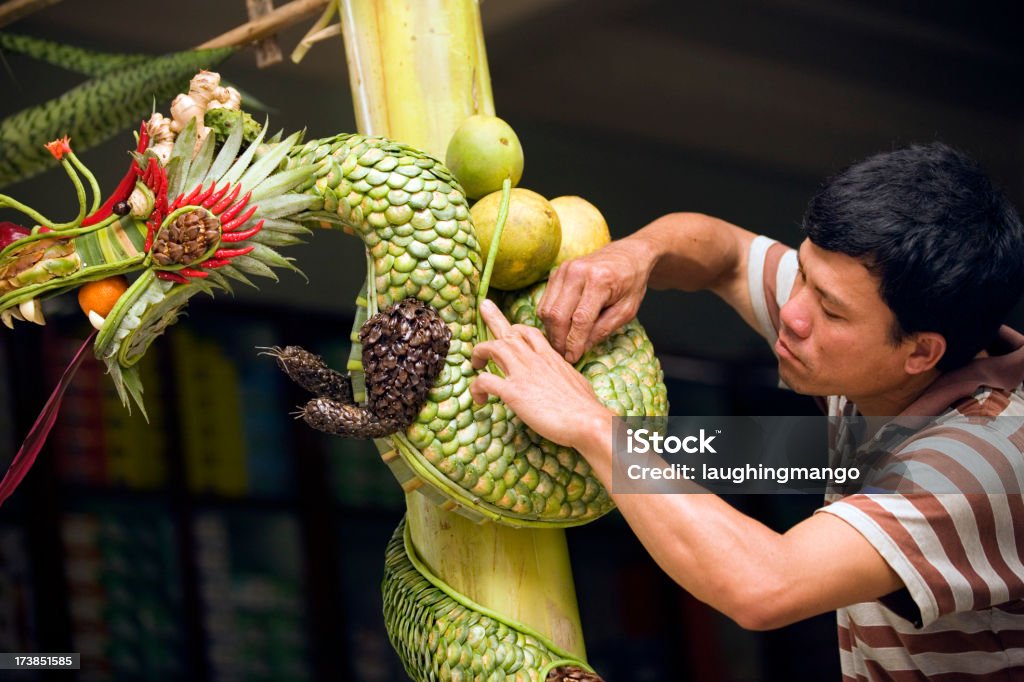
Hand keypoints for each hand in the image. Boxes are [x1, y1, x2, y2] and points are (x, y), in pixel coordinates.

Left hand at [471, 299, 611, 449]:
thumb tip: (564, 379)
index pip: (530, 332)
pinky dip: (476, 387)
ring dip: (479, 352)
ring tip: (475, 363)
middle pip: (508, 331)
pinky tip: (480, 399)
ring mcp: (522, 373)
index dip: (516, 328)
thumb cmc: (585, 406)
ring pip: (492, 348)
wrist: (586, 420)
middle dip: (493, 318)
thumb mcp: (576, 380)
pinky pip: (484, 380)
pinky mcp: (513, 392)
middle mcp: (534, 359)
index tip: (508, 331)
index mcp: (550, 356)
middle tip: (483, 306)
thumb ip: (564, 374)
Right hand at [537, 238, 654, 362]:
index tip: (573, 358)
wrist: (628, 255)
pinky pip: (545, 301)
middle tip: (565, 355)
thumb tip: (580, 348)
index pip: (580, 319)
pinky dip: (550, 318)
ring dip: (552, 331)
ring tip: (563, 343)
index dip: (574, 343)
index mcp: (600, 280)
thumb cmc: (631, 283)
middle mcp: (578, 271)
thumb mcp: (627, 310)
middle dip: (559, 340)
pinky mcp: (556, 272)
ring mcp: (564, 270)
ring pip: (546, 309)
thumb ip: (604, 329)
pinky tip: (562, 327)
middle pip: (557, 315)